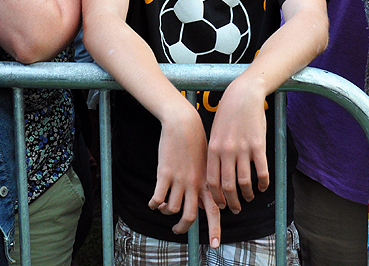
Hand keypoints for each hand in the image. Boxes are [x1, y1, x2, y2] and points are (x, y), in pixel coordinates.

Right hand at [150, 101, 221, 246]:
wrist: (184, 124)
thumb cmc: (196, 142)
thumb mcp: (207, 163)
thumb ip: (206, 183)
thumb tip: (204, 202)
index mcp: (208, 182)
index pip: (215, 211)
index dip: (215, 230)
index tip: (214, 244)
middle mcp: (195, 184)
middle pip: (191, 216)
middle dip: (183, 228)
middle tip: (178, 231)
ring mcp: (180, 180)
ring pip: (173, 209)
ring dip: (167, 212)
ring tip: (164, 209)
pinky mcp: (165, 174)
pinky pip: (158, 198)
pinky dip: (154, 205)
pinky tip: (152, 203)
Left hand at [206, 80, 267, 213]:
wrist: (243, 95)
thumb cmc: (228, 113)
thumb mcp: (214, 132)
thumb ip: (214, 152)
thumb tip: (214, 174)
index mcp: (213, 148)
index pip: (212, 181)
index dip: (216, 197)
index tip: (220, 204)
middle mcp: (226, 151)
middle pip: (228, 186)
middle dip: (231, 202)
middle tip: (235, 208)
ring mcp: (243, 149)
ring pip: (244, 182)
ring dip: (247, 194)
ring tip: (250, 197)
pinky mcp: (258, 145)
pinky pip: (261, 171)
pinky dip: (263, 183)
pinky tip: (263, 187)